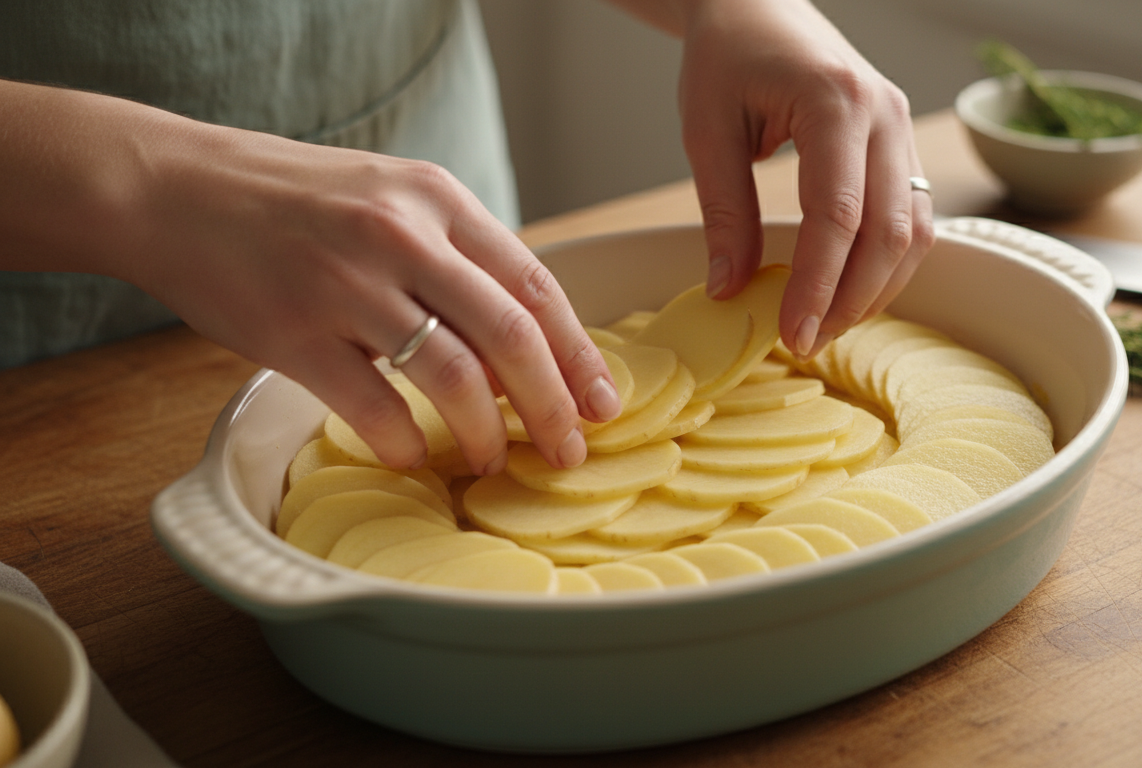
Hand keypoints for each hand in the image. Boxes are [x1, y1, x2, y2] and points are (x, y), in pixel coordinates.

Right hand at [0, 81, 621, 472]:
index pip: (534, 284)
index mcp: (436, 199)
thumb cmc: (292, 200)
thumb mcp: (389, 196)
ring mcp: (346, 284)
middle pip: (510, 335)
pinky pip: (373, 407)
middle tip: (569, 452)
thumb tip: (519, 342)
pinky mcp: (294, 334)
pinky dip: (403, 444)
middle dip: (552, 404)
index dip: (578, 351)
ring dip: (484, 432)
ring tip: (490, 459)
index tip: (604, 402)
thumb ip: (454, 254)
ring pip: (452, 376)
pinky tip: (411, 458)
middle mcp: (401, 236)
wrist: (175, 189)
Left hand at [641, 0, 936, 357]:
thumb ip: (723, 210)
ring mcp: (901, 128)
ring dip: (877, 289)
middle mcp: (884, 115)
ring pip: (915, 230)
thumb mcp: (707, 129)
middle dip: (851, 300)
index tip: (792, 334)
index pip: (838, 215)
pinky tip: (851, 292)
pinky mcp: (901, 143)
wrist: (758, 3)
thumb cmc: (727, 55)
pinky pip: (914, 216)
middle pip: (889, 231)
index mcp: (834, 101)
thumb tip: (729, 289)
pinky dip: (888, 263)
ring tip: (827, 327)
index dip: (818, 284)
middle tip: (806, 343)